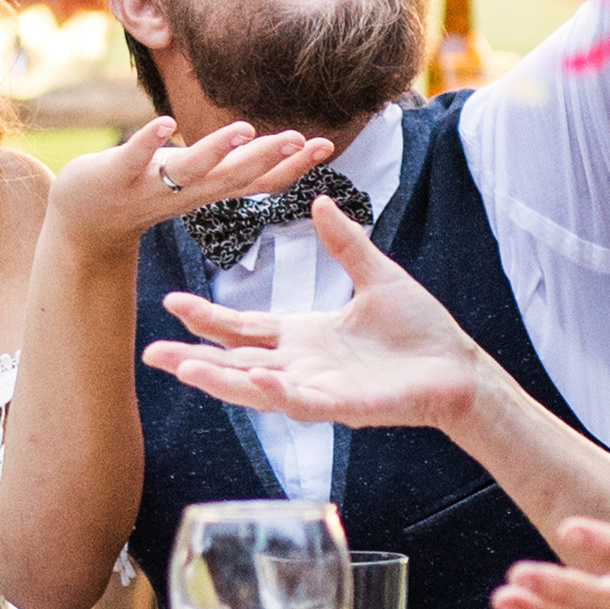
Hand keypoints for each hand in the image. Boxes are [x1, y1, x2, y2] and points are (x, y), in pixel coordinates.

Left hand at [45, 113, 335, 263]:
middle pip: (234, 176)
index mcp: (208, 191)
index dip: (291, 165)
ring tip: (245, 129)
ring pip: (191, 169)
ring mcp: (152, 185)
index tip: (325, 145)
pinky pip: (136, 157)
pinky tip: (167, 122)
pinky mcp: (118, 174)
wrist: (86, 221)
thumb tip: (280, 145)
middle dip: (268, 157)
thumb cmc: (148, 190)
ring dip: (217, 150)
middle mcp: (187, 192)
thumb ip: (233, 166)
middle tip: (302, 140)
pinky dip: (150, 141)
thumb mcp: (198, 181)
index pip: (257, 181)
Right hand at [140, 199, 487, 432]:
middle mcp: (303, 366)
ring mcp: (319, 389)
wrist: (459, 368)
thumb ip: (345, 243)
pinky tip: (251, 378)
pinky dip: (273, 392)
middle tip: (150, 352)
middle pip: (235, 363)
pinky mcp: (343, 407)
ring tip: (182, 368)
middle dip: (193, 358)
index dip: (208, 319)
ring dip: (219, 379)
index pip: (244, 329)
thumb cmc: (420, 330)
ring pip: (256, 387)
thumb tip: (319, 201)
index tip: (171, 302)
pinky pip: (300, 402)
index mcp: (305, 336)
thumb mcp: (376, 275)